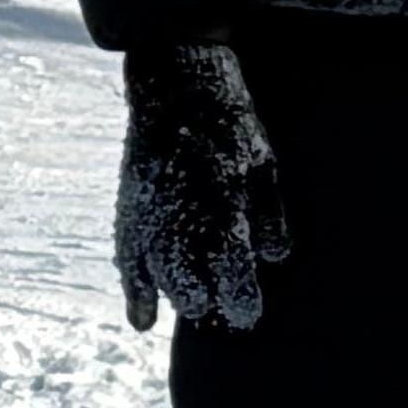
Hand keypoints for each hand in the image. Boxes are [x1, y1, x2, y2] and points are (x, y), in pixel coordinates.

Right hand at [117, 41, 288, 333]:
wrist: (175, 85)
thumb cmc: (229, 123)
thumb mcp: (262, 163)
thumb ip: (268, 214)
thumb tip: (277, 257)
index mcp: (221, 208)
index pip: (231, 276)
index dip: (240, 304)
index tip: (248, 317)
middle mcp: (182, 220)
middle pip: (193, 288)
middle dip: (211, 306)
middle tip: (225, 315)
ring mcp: (151, 216)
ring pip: (161, 280)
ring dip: (180, 300)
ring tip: (197, 309)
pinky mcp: (130, 210)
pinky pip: (129, 262)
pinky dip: (135, 293)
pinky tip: (143, 321)